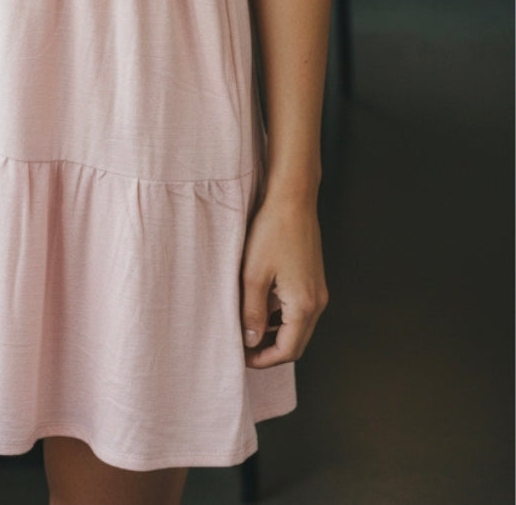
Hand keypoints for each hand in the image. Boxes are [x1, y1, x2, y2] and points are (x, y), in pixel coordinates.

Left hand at [240, 192, 327, 368]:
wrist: (293, 199)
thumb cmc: (272, 231)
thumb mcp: (253, 274)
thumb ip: (252, 311)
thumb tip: (251, 340)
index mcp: (304, 306)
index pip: (287, 351)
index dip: (263, 359)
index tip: (241, 357)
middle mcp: (317, 302)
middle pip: (296, 343)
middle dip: (269, 351)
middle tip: (243, 347)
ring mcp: (318, 290)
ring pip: (298, 327)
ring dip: (275, 333)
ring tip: (247, 327)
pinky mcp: (313, 279)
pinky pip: (298, 309)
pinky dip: (281, 316)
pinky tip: (260, 305)